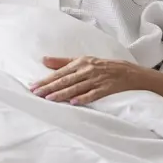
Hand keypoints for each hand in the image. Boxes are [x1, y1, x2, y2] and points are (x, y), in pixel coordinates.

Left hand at [29, 56, 144, 105]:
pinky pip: (93, 94)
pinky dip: (83, 98)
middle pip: (65, 80)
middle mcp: (87, 70)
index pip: (60, 72)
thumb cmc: (102, 66)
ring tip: (50, 98)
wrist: (128, 72)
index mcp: (80, 62)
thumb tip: (43, 60)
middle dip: (50, 87)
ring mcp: (97, 80)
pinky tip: (74, 102)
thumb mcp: (83, 60)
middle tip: (36, 93)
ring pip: (76, 88)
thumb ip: (62, 62)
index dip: (46, 80)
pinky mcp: (106, 89)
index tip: (34, 86)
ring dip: (62, 94)